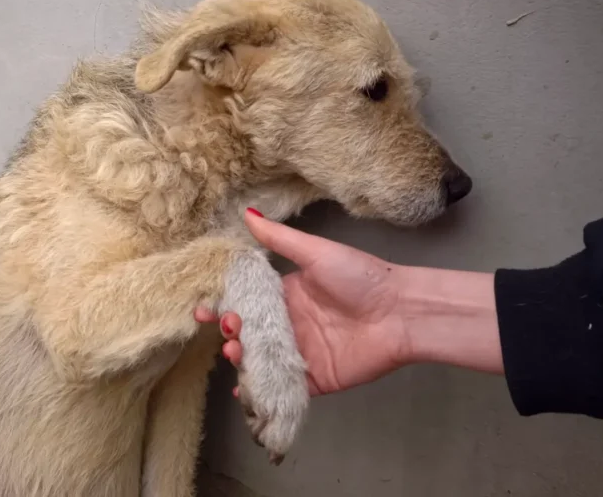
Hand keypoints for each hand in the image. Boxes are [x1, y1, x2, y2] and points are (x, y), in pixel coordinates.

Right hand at [196, 210, 413, 395]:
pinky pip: (283, 386)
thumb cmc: (362, 277)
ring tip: (235, 351)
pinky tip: (245, 387)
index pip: (248, 301)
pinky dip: (263, 389)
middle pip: (250, 333)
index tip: (202, 308)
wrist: (401, 312)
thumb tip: (248, 212)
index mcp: (289, 294)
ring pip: (262, 360)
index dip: (223, 305)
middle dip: (231, 332)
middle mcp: (292, 324)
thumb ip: (280, 239)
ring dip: (242, 358)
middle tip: (227, 328)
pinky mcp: (315, 378)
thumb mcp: (317, 253)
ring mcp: (302, 352)